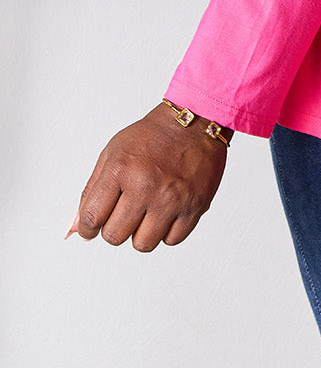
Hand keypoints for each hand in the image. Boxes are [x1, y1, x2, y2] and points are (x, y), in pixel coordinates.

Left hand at [70, 103, 229, 251]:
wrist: (195, 122)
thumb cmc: (153, 136)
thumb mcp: (113, 153)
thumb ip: (91, 191)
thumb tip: (77, 228)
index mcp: (120, 170)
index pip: (91, 218)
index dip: (87, 228)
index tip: (91, 228)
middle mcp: (145, 186)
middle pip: (114, 236)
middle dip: (114, 228)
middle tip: (123, 213)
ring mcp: (171, 198)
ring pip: (143, 244)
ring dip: (140, 233)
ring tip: (145, 214)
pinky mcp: (194, 206)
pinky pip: (172, 240)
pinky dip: (166, 231)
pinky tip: (166, 212)